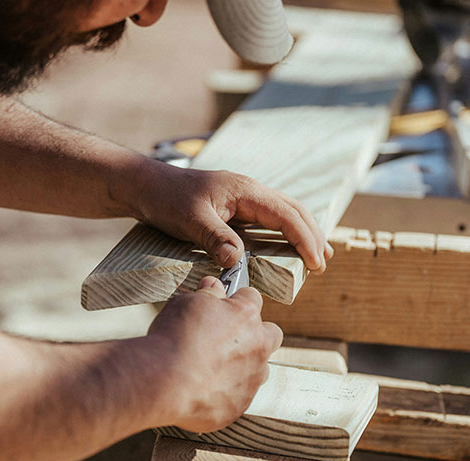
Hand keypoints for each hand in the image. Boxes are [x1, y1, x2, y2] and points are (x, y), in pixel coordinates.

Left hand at [135, 163, 333, 271]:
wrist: (146, 186)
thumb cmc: (166, 199)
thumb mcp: (189, 220)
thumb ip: (215, 237)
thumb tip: (237, 261)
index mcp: (245, 190)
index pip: (286, 214)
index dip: (304, 239)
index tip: (316, 263)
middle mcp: (250, 191)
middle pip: (294, 210)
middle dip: (312, 235)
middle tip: (323, 264)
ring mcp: (244, 198)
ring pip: (284, 212)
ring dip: (303, 232)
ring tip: (318, 255)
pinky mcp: (236, 207)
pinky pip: (269, 218)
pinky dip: (285, 232)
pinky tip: (287, 245)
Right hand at [148, 277, 282, 432]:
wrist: (163, 381)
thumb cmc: (174, 338)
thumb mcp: (187, 303)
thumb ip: (207, 294)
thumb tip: (213, 285)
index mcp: (246, 316)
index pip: (253, 298)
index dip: (237, 300)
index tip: (225, 304)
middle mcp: (257, 347)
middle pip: (271, 334)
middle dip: (255, 333)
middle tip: (228, 336)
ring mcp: (251, 379)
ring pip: (259, 369)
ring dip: (243, 366)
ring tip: (212, 367)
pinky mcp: (239, 405)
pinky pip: (238, 396)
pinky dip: (225, 392)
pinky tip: (201, 388)